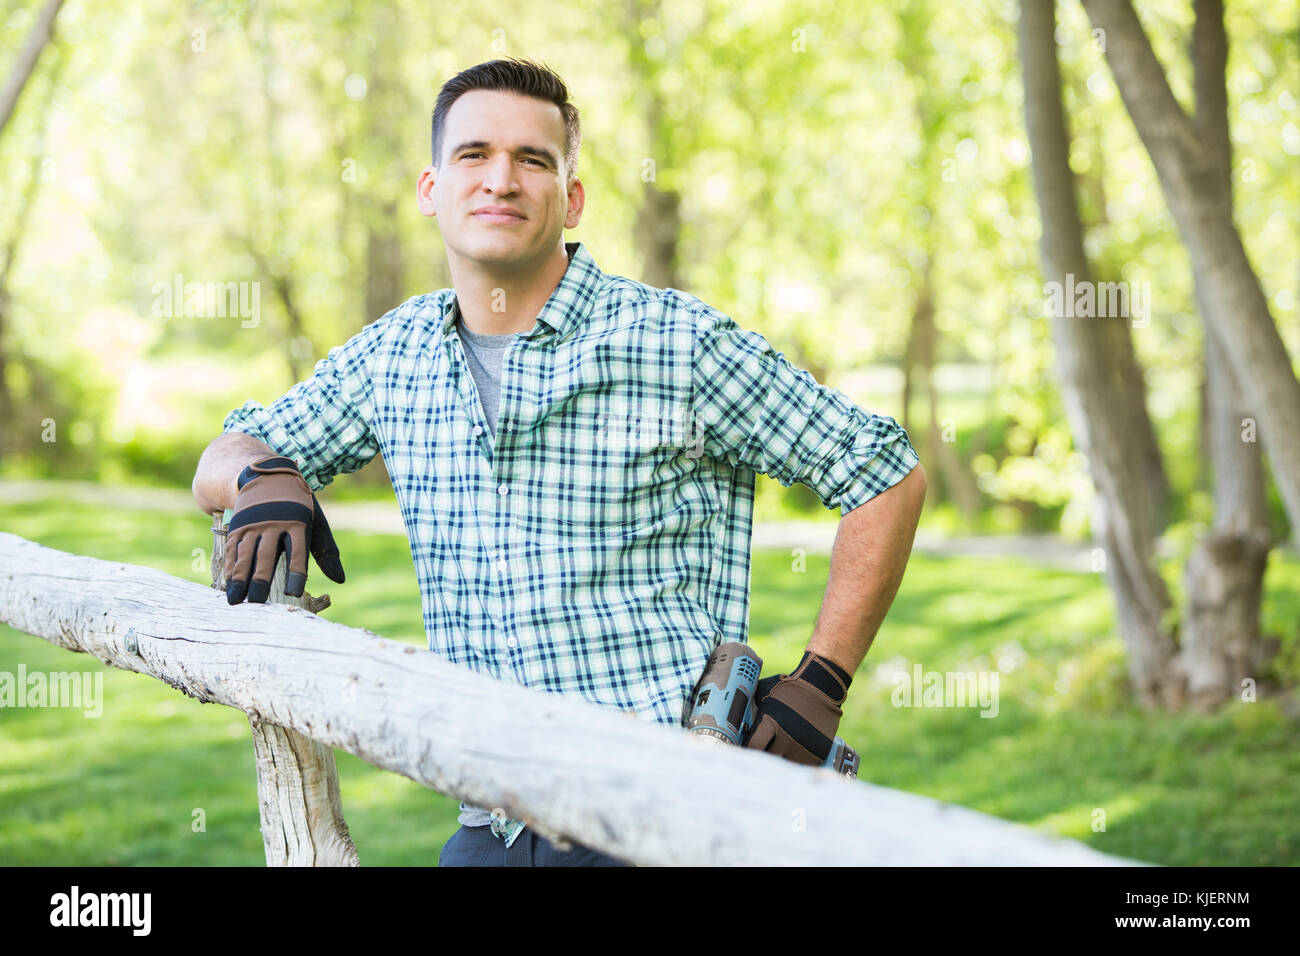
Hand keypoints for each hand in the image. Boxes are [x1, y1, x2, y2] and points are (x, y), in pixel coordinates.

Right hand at [223, 456, 344, 604]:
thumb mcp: (315, 522)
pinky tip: (228, 585)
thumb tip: (340, 580)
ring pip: (246, 554)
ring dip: (240, 578)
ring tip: (236, 600)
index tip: (292, 592)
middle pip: (267, 556)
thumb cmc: (298, 507)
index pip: (298, 552)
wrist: (268, 477)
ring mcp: (253, 524)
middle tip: (258, 602)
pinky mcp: (238, 526)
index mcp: (297, 522)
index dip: (295, 572)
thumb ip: (326, 551)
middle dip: (261, 580)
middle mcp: (274, 523)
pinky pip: (233, 549)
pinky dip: (230, 567)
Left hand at [743, 650, 852, 765]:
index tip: (743, 750)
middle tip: (757, 756)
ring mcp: (804, 746)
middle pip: (767, 759)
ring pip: (785, 765)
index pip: (753, 746)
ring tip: (774, 758)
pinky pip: (802, 766)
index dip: (746, 749)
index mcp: (771, 722)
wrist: (821, 687)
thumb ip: (749, 703)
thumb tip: (729, 711)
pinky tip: (790, 758)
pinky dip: (795, 764)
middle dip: (761, 757)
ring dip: (778, 762)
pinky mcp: (818, 752)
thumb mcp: (764, 690)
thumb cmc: (789, 688)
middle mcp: (787, 737)